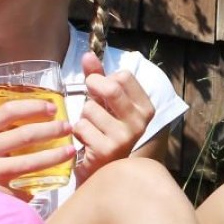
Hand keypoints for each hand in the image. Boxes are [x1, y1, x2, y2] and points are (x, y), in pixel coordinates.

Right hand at [0, 98, 73, 208]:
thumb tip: (24, 125)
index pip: (10, 110)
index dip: (34, 106)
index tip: (51, 107)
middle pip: (27, 134)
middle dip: (53, 130)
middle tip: (69, 128)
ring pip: (31, 162)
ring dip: (54, 157)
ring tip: (68, 152)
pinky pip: (21, 192)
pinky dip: (32, 191)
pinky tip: (43, 189)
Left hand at [71, 50, 154, 183]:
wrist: (102, 170)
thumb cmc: (104, 130)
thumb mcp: (104, 101)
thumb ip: (98, 76)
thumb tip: (87, 54)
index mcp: (145, 108)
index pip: (124, 76)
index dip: (105, 79)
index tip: (102, 90)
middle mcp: (140, 123)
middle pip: (111, 88)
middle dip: (93, 88)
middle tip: (89, 98)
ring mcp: (124, 138)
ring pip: (90, 108)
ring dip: (83, 116)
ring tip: (91, 128)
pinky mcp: (106, 151)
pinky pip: (81, 126)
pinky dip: (78, 131)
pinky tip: (86, 141)